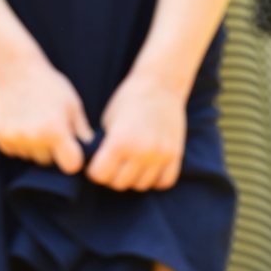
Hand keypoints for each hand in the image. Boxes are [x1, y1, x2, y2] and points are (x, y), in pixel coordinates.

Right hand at [0, 57, 93, 174]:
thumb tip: (95, 154)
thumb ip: (83, 133)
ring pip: (30, 157)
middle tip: (49, 126)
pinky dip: (19, 142)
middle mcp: (34, 137)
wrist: (15, 69)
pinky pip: (14, 151)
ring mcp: (14, 137)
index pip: (71, 165)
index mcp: (55, 131)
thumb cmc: (49, 86)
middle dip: (52, 151)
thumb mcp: (73, 105)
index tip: (72, 148)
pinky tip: (21, 122)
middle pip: (48, 162)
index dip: (73, 158)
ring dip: (34, 147)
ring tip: (34, 121)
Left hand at [87, 72, 185, 190]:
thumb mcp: (108, 121)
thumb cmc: (127, 100)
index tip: (95, 165)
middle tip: (112, 165)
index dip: (94, 171)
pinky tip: (147, 167)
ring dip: (133, 178)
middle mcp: (141, 151)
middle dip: (112, 176)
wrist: (159, 85)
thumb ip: (103, 146)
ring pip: (141, 185)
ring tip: (129, 164)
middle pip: (120, 183)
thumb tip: (95, 167)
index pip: (100, 175)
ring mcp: (160, 155)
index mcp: (120, 141)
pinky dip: (154, 179)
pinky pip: (163, 182)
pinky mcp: (175, 155)